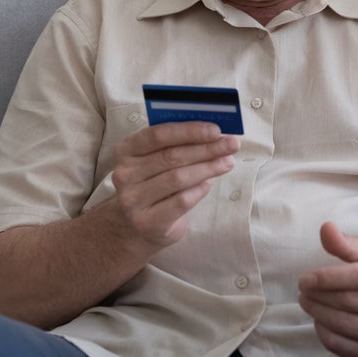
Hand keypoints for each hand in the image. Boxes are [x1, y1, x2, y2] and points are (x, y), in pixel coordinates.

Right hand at [110, 122, 239, 247]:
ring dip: (208, 168)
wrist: (133, 228)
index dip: (189, 131)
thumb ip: (176, 145)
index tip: (216, 130)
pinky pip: (181, 201)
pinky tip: (210, 183)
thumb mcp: (154, 161)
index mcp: (126, 151)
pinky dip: (199, 190)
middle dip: (207, 148)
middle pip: (171, 156)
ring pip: (178, 178)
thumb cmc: (152, 185)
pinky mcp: (147, 222)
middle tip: (232, 144)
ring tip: (228, 162)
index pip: (158, 135)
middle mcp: (125, 174)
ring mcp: (133, 200)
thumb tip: (214, 134)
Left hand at [299, 222, 357, 356]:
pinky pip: (343, 346)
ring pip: (344, 326)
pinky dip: (324, 332)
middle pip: (349, 301)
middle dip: (319, 295)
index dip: (329, 277)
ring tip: (307, 301)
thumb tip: (326, 228)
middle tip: (303, 289)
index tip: (306, 278)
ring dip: (318, 313)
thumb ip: (348, 244)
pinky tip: (320, 320)